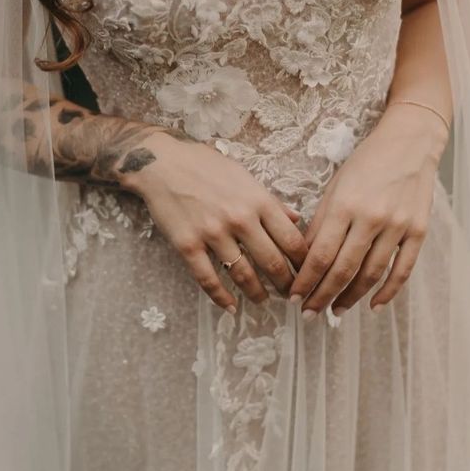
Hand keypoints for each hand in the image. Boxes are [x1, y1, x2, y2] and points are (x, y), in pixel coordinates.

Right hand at [120, 130, 308, 312]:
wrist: (161, 163)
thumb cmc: (205, 165)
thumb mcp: (244, 175)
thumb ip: (270, 200)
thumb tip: (296, 218)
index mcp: (258, 200)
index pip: (292, 240)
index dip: (304, 262)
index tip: (307, 273)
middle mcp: (239, 218)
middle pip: (273, 262)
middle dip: (286, 284)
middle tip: (291, 295)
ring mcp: (212, 233)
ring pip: (243, 275)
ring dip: (257, 293)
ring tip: (263, 300)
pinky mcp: (188, 245)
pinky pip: (208, 279)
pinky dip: (221, 298)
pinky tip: (230, 307)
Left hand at [288, 104, 447, 317]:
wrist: (409, 143)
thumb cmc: (366, 163)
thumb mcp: (335, 186)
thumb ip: (321, 222)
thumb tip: (305, 258)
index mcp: (344, 205)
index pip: (320, 254)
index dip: (306, 280)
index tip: (295, 296)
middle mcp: (371, 217)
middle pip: (343, 269)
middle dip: (323, 295)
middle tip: (311, 312)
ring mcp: (397, 226)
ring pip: (371, 274)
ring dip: (351, 297)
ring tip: (336, 310)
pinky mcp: (418, 231)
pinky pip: (402, 270)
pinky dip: (388, 292)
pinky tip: (373, 305)